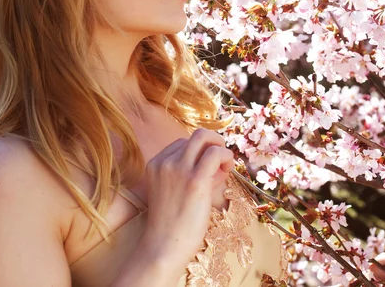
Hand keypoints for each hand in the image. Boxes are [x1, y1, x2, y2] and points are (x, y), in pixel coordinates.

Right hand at [141, 128, 234, 268]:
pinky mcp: (195, 181)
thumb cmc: (171, 225)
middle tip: (221, 160)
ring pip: (204, 137)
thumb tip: (220, 165)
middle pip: (195, 136)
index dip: (200, 153)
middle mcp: (165, 162)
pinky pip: (215, 153)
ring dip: (221, 146)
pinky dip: (226, 156)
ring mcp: (178, 169)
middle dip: (213, 143)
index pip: (183, 144)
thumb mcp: (175, 193)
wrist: (163, 248)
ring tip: (226, 165)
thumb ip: (193, 175)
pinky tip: (228, 169)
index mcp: (155, 164)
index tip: (208, 169)